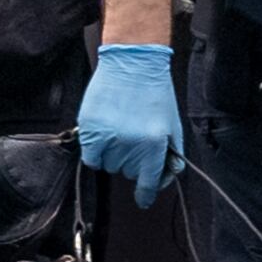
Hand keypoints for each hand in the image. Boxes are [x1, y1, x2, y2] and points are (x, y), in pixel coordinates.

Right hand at [76, 42, 184, 206]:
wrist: (133, 62)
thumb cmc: (155, 92)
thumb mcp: (172, 124)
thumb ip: (172, 154)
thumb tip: (167, 176)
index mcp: (153, 144)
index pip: (148, 182)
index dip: (146, 194)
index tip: (143, 199)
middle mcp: (129, 144)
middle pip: (128, 173)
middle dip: (133, 161)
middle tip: (135, 138)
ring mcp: (107, 137)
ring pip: (109, 166)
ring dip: (114, 155)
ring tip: (120, 131)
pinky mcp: (89, 129)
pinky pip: (91, 158)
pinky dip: (97, 152)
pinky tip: (105, 136)